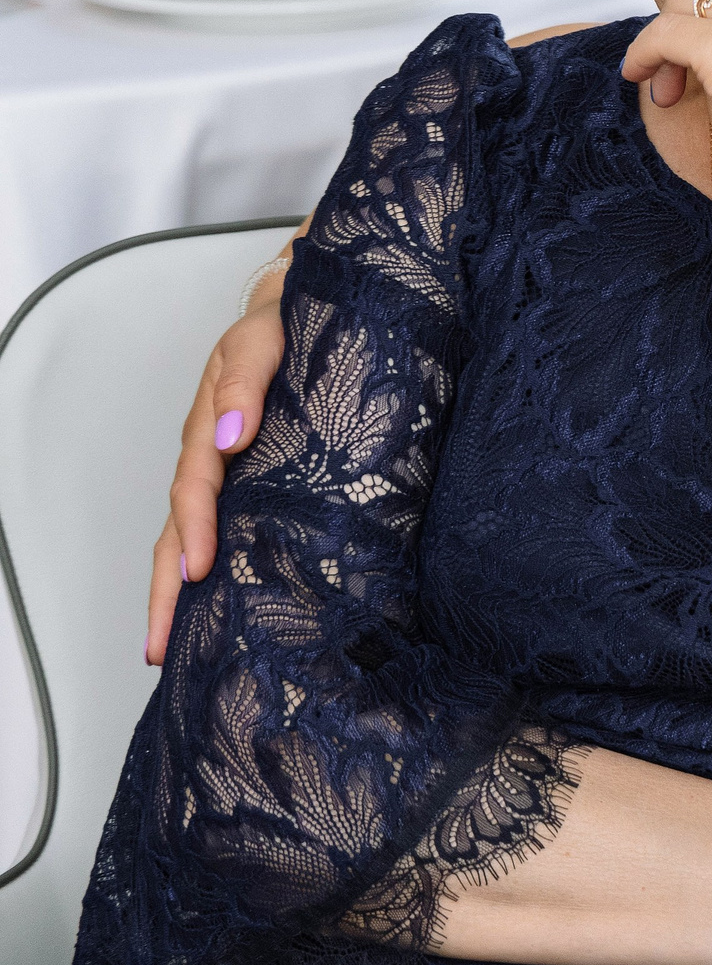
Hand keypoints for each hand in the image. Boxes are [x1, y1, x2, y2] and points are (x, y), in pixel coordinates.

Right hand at [147, 292, 286, 664]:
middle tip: (158, 643)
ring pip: (190, 540)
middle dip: (167, 589)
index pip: (196, 489)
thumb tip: (231, 434)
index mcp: (211, 429)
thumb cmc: (283, 330)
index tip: (200, 568)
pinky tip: (216, 609)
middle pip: (177, 531)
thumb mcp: (263, 342)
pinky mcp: (250, 484)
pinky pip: (224, 532)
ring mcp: (226, 476)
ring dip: (179, 593)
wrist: (299, 319)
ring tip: (171, 645)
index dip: (197, 529)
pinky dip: (213, 573)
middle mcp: (211, 459)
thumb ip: (245, 382)